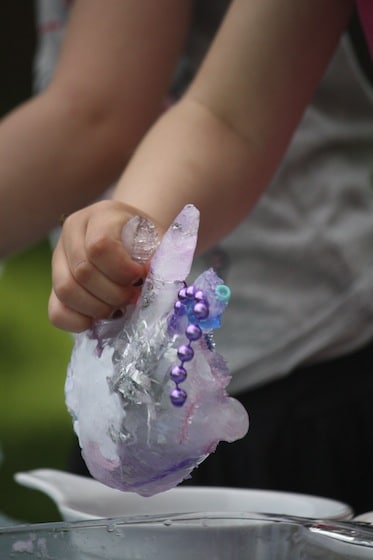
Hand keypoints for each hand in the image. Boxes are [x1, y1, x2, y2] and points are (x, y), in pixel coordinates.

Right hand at [48, 200, 152, 331]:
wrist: (132, 240)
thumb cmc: (147, 240)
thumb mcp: (159, 240)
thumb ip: (160, 257)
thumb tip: (150, 276)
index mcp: (101, 215)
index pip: (100, 246)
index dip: (122, 270)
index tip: (140, 279)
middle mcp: (72, 232)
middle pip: (83, 272)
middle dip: (113, 294)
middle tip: (132, 298)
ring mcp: (59, 258)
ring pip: (65, 290)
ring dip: (97, 308)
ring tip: (118, 308)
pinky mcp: (53, 284)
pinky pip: (55, 311)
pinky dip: (77, 321)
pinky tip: (98, 320)